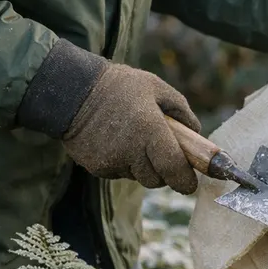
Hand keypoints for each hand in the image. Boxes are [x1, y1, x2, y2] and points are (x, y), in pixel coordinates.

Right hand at [61, 63, 201, 194]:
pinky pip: (120, 173)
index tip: (191, 183)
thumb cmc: (119, 86)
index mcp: (150, 130)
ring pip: (139, 177)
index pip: (174, 169)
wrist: (70, 90)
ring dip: (144, 167)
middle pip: (158, 180)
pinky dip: (124, 164)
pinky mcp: (96, 168)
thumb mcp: (157, 88)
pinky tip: (116, 142)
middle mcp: (131, 150)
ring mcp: (111, 161)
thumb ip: (182, 112)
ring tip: (135, 140)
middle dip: (165, 172)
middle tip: (163, 153)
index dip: (186, 181)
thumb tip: (197, 135)